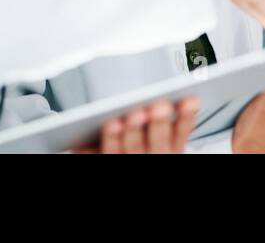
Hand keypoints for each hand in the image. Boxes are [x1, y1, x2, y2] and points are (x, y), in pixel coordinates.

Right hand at [72, 97, 198, 153]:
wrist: (145, 156)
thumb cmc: (122, 149)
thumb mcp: (100, 150)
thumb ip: (88, 145)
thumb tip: (76, 136)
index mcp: (115, 158)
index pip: (112, 153)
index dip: (112, 139)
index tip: (112, 123)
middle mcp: (138, 161)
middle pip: (136, 148)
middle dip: (136, 130)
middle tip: (138, 112)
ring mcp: (160, 156)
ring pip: (161, 143)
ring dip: (161, 124)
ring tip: (160, 106)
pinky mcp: (177, 150)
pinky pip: (182, 134)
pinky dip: (186, 117)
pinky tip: (188, 101)